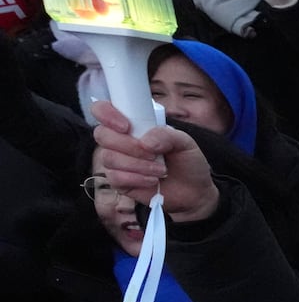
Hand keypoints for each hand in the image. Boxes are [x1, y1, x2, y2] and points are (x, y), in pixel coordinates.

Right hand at [91, 100, 220, 221]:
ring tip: (161, 170)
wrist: (194, 192)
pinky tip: (152, 180)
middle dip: (129, 145)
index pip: (102, 109)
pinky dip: (136, 179)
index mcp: (132, 124)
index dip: (107, 114)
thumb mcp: (185, 143)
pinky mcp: (118, 181)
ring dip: (137, 164)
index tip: (126, 126)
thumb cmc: (187, 162)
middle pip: (102, 134)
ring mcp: (117, 161)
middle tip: (153, 154)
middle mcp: (120, 140)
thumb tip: (145, 142)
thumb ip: (166, 135)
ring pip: (109, 157)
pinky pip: (114, 177)